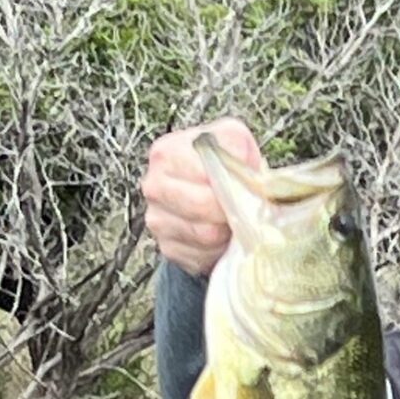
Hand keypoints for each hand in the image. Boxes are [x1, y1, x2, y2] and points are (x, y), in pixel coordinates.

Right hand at [141, 117, 262, 274]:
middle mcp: (154, 186)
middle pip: (202, 206)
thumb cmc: (220, 163)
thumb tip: (245, 170)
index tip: (243, 185)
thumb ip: (238, 149)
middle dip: (230, 209)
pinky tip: (221, 236)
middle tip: (243, 208)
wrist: (204, 189)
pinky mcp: (168, 248)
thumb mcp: (233, 142)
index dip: (230, 182)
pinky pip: (202, 256)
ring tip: (233, 220)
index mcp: (166, 154)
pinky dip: (218, 249)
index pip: (203, 172)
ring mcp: (157, 220)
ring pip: (205, 234)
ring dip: (226, 230)